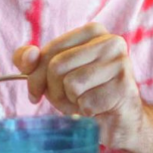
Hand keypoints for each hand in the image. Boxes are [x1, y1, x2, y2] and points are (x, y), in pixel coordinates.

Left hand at [13, 23, 147, 148]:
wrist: (122, 121)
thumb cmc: (86, 93)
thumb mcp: (53, 75)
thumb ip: (32, 61)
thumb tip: (29, 55)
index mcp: (94, 31)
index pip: (50, 51)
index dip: (35, 76)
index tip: (36, 93)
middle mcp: (110, 42)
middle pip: (57, 66)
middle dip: (54, 91)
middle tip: (67, 100)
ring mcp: (120, 63)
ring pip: (71, 84)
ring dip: (71, 102)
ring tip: (84, 103)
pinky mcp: (123, 87)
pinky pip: (86, 102)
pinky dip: (86, 112)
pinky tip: (98, 111)